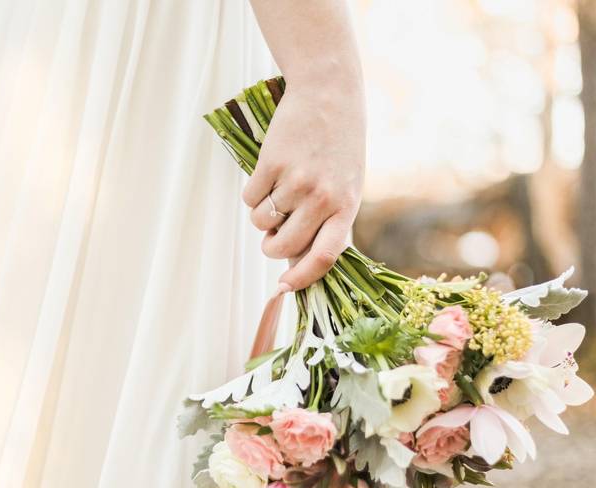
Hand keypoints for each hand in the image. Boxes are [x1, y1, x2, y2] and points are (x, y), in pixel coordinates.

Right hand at [241, 80, 364, 290]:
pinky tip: (268, 173)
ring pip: (261, 222)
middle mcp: (322, 197)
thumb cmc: (338, 146)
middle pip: (283, 245)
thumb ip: (328, 221)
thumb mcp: (346, 185)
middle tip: (272, 234)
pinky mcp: (272, 163)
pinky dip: (252, 193)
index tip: (284, 287)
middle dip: (270, 246)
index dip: (303, 278)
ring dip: (261, 215)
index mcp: (346, 207)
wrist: (328, 93)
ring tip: (277, 190)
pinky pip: (249, 198)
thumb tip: (295, 261)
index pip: (325, 256)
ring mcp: (296, 180)